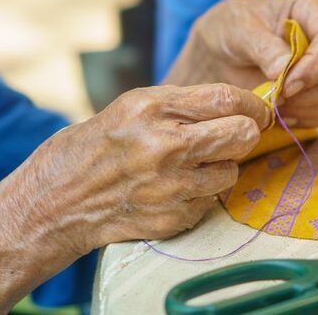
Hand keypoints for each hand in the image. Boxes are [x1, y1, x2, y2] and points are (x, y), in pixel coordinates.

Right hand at [17, 83, 270, 254]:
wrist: (59, 199)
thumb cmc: (99, 144)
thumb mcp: (135, 106)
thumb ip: (185, 103)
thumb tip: (239, 105)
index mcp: (152, 109)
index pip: (226, 99)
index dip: (252, 104)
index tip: (259, 110)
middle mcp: (164, 146)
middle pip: (241, 135)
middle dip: (246, 133)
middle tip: (237, 135)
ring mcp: (169, 186)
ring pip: (231, 172)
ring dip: (221, 167)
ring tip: (195, 164)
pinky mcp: (172, 218)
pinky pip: (211, 201)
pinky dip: (201, 194)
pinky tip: (175, 188)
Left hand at [166, 0, 317, 127]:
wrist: (224, 52)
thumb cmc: (231, 29)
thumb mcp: (238, 30)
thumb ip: (262, 47)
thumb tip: (284, 70)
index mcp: (315, 4)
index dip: (315, 66)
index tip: (286, 85)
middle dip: (316, 91)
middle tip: (281, 97)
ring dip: (312, 107)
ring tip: (279, 105)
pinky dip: (311, 117)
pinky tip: (286, 113)